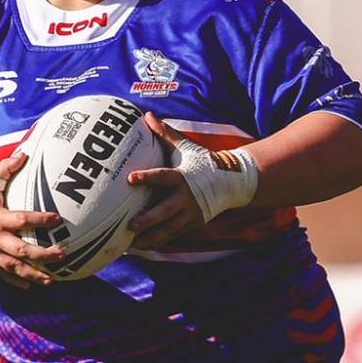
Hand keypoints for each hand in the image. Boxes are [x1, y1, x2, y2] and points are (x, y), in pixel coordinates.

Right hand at [0, 153, 66, 287]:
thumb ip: (6, 169)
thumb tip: (24, 152)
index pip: (22, 219)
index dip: (40, 219)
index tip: (57, 219)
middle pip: (21, 249)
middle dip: (43, 254)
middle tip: (62, 255)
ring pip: (13, 267)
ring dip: (33, 274)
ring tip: (51, 280)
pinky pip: (1, 275)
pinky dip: (16, 281)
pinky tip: (32, 285)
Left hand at [126, 112, 206, 249]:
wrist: (231, 182)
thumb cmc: (203, 161)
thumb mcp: (185, 147)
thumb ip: (165, 133)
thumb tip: (148, 115)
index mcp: (182, 177)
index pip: (162, 177)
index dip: (147, 177)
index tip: (130, 178)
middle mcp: (186, 198)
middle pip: (165, 212)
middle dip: (148, 220)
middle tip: (130, 225)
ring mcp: (190, 214)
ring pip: (169, 230)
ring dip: (150, 238)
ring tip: (131, 245)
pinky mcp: (193, 224)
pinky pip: (173, 236)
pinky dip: (158, 242)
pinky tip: (142, 247)